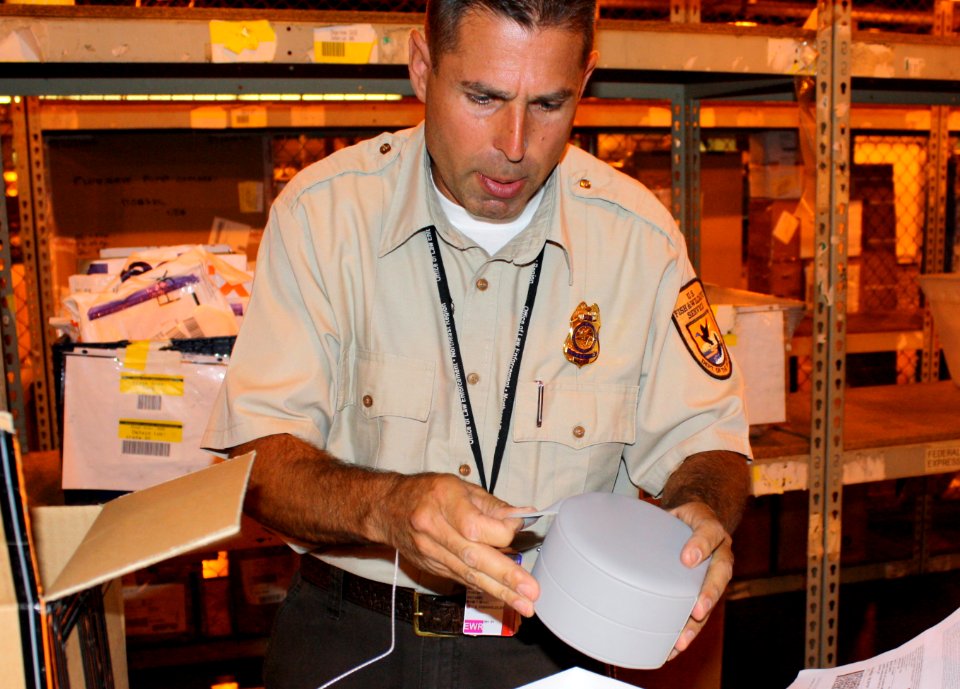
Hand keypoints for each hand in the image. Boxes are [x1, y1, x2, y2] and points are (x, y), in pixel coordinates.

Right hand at [378, 472, 538, 616]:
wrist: (387, 507)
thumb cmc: (428, 492)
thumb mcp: (460, 487)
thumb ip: (492, 505)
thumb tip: (523, 517)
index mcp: (443, 500)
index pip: (475, 526)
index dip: (502, 533)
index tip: (517, 530)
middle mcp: (433, 528)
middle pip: (472, 556)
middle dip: (504, 576)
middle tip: (530, 592)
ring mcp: (430, 551)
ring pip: (467, 574)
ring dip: (499, 591)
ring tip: (524, 604)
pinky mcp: (431, 567)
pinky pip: (461, 578)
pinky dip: (483, 587)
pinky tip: (503, 596)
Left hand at [665, 501, 733, 660]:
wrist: (697, 521)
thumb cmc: (683, 518)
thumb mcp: (675, 509)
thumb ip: (661, 516)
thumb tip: (620, 522)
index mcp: (712, 530)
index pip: (709, 533)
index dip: (701, 545)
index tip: (688, 559)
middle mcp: (719, 554)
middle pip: (720, 574)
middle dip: (709, 595)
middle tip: (698, 611)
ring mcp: (714, 576)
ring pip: (711, 601)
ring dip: (697, 623)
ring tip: (682, 641)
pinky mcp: (703, 593)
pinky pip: (700, 613)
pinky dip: (688, 631)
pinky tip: (674, 648)